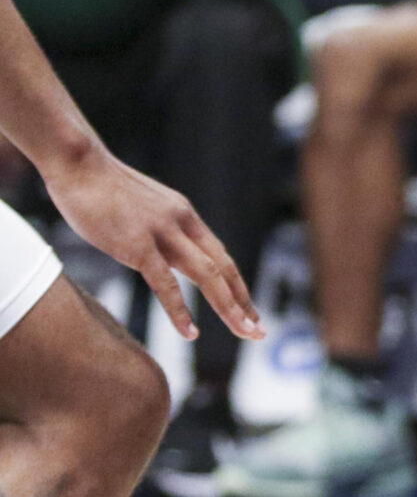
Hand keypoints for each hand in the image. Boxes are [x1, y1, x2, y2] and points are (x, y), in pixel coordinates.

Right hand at [47, 144, 261, 341]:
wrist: (79, 163)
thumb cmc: (101, 188)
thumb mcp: (143, 209)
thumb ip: (158, 231)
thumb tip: (161, 254)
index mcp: (184, 215)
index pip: (220, 256)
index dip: (237, 286)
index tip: (249, 311)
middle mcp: (182, 223)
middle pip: (223, 268)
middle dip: (243, 302)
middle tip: (258, 331)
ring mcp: (162, 232)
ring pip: (207, 275)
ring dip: (228, 307)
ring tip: (244, 332)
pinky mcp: (136, 244)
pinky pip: (165, 283)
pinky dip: (180, 310)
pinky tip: (190, 333)